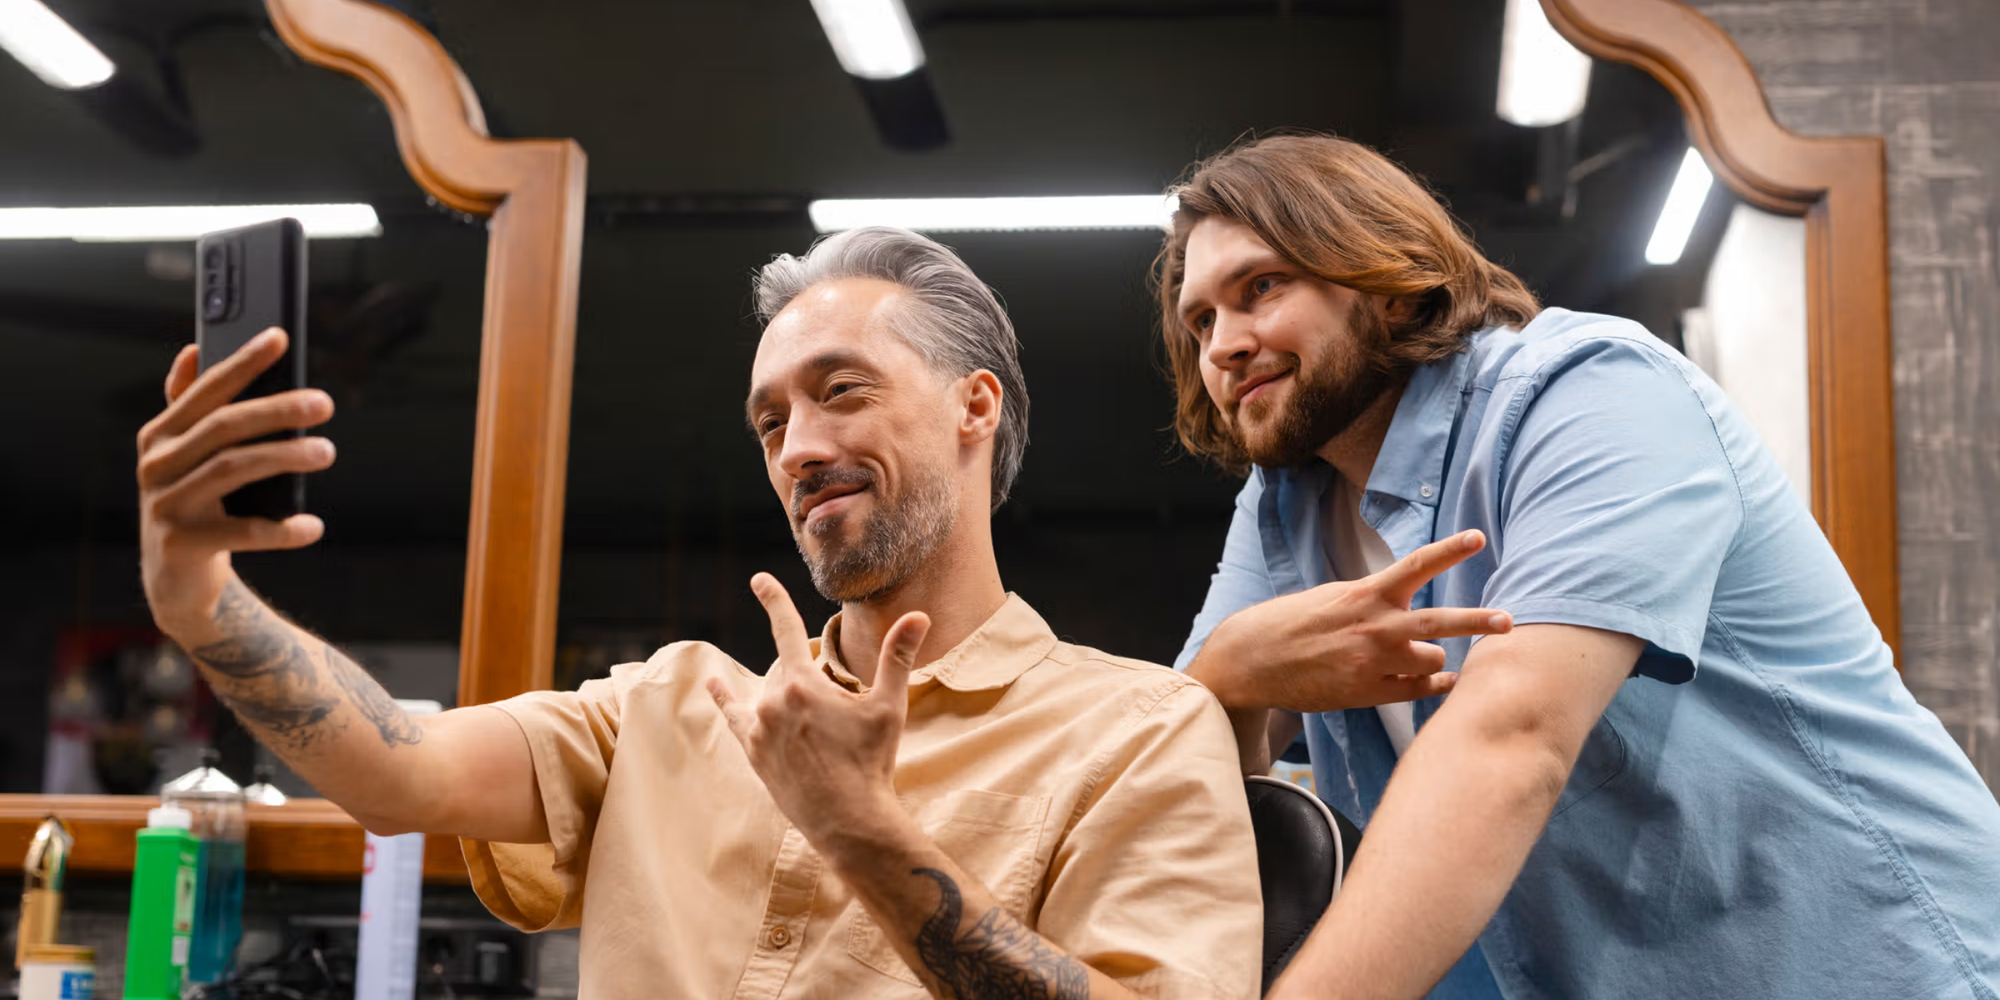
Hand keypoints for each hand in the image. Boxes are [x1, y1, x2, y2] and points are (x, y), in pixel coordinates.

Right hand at [137, 329, 334, 636]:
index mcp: (160, 434)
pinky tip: (312, 526)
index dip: (242, 363)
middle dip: (276, 409)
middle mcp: (156, 464)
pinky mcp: (182, 544)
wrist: (177, 577)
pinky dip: (282, 529)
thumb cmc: (196, 502)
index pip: (206, 390)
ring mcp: (165, 505)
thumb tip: (192, 349)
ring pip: (233, 469)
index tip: (280, 337)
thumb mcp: (187, 454)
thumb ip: (189, 406)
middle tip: (325, 403)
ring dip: (285, 457)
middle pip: (224, 426)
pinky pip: (242, 531)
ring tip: (327, 451)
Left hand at [708, 573, 931, 856]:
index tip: (758, 579)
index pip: (785, 629)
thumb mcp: (888, 708)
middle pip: (785, 669)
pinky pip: (734, 717)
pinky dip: (725, 698)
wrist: (848, 822)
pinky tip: (714, 684)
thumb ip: (897, 658)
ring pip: (768, 692)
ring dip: (787, 693)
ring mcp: (758, 729)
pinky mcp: (753, 753)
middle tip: (837, 710)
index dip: (773, 600)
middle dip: (808, 676)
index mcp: (802, 684)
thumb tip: (918, 616)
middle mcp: (772, 702)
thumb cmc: (871, 763)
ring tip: (808, 710)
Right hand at [1190, 530, 1512, 714]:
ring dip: (1434, 658)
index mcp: (1366, 594)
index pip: (1416, 565)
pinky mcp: (1368, 692)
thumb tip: (1407, 600)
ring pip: (1433, 660)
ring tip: (1425, 657)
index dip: (1450, 549)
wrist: (1253, 661)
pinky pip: (1419, 690)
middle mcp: (1374, 626)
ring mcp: (1373, 662)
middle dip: (1478, 621)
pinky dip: (1434, 683)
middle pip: (1440, 622)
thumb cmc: (1292, 623)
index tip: (1479, 537)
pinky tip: (1441, 680)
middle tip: (1509, 622)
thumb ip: (1374, 598)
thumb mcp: (1333, 597)